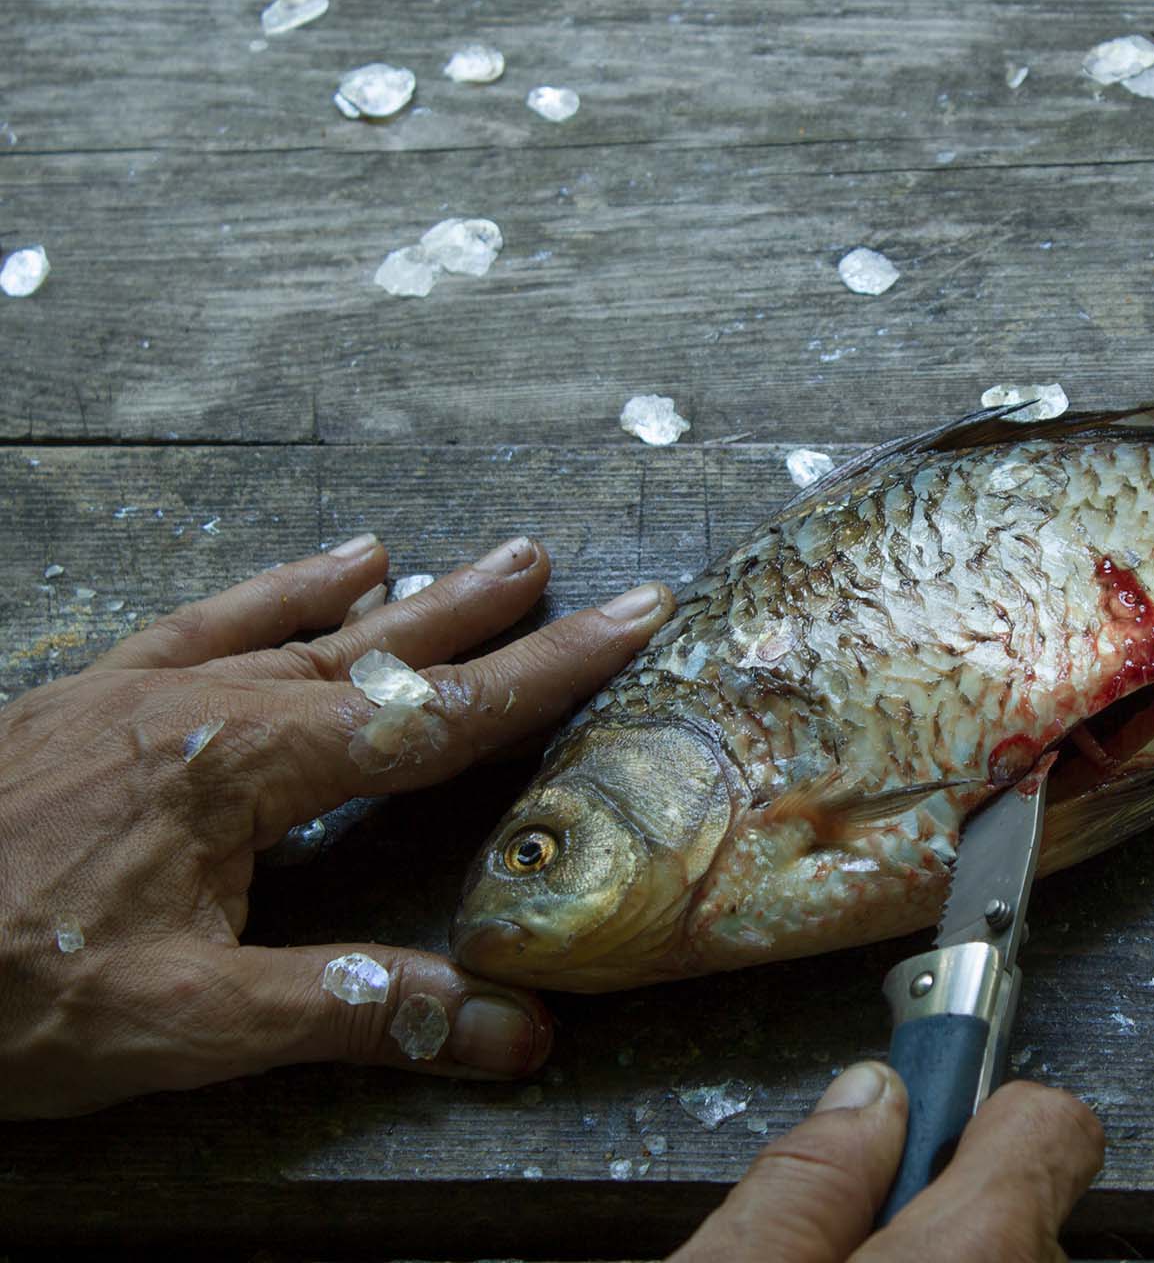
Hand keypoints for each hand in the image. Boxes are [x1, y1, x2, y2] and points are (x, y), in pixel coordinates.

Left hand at [0, 533, 672, 1118]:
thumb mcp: (186, 1025)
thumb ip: (357, 1011)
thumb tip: (517, 1033)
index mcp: (240, 769)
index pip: (430, 716)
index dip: (543, 672)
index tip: (629, 617)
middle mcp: (200, 705)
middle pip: (377, 650)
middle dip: (489, 616)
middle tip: (571, 570)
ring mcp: (137, 688)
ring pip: (301, 627)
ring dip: (401, 598)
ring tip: (477, 559)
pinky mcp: (86, 695)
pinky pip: (206, 619)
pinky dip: (278, 592)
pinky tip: (319, 570)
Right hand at [673, 1064, 1105, 1262]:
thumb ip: (805, 1176)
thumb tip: (865, 1095)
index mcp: (977, 1256)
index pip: (1049, 1122)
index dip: (976, 1098)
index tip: (923, 1098)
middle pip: (1016, 1204)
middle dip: (936, 1200)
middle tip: (842, 1236)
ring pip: (1002, 1262)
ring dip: (942, 1262)